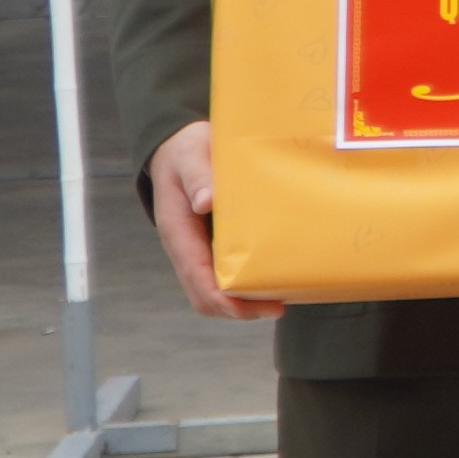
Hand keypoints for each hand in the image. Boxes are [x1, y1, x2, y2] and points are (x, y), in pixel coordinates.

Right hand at [144, 121, 283, 320]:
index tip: (258, 306)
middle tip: (278, 307)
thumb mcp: (191, 155)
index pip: (198, 279)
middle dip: (238, 310)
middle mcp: (186, 248)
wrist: (178, 147)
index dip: (226, 300)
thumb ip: (198, 176)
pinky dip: (243, 286)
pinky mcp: (210, 245)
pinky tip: (271, 280)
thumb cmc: (186, 150)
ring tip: (280, 299)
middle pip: (205, 296)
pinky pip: (222, 276)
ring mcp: (197, 250)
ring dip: (242, 303)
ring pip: (212, 292)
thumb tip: (206, 203)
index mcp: (178, 232)